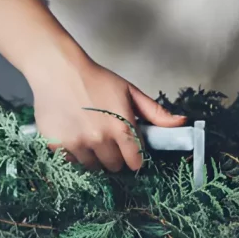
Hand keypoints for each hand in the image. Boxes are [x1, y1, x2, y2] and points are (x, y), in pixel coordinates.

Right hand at [0, 0, 184, 171]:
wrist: (58, 70)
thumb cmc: (95, 79)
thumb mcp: (129, 91)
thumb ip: (155, 113)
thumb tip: (181, 123)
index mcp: (122, 127)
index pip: (135, 161)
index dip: (134, 157)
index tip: (129, 152)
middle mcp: (100, 139)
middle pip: (114, 167)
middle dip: (114, 157)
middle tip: (108, 140)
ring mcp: (78, 144)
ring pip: (92, 167)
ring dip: (93, 157)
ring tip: (89, 137)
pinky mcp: (57, 146)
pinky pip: (71, 162)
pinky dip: (73, 155)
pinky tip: (74, 137)